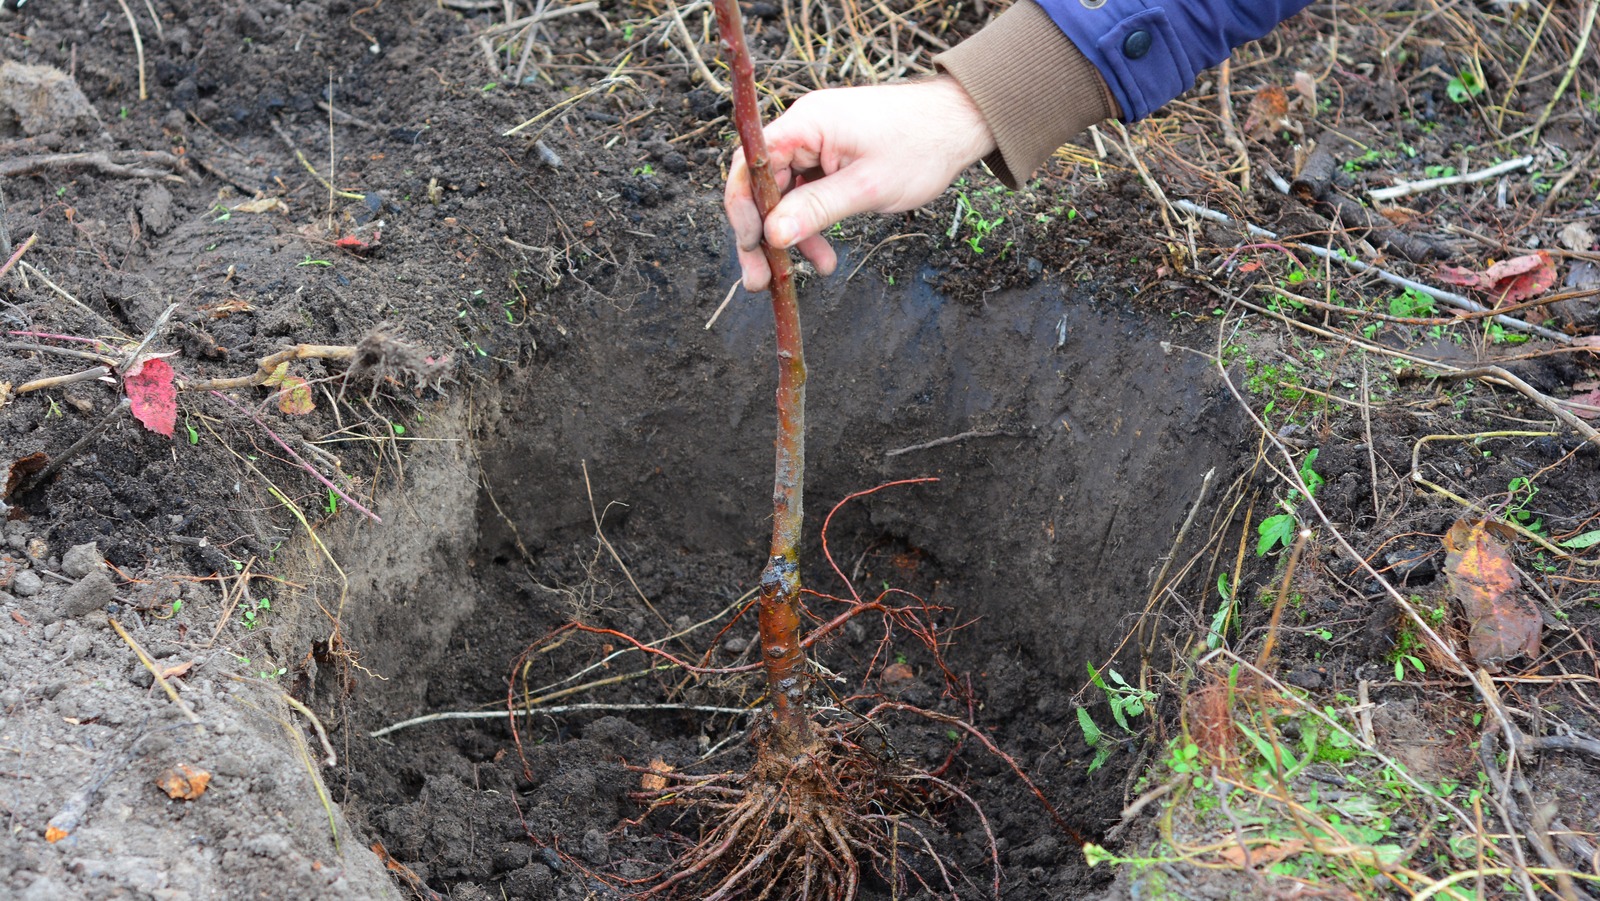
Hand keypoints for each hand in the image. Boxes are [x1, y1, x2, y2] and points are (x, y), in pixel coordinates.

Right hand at [723, 75, 995, 291]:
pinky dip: (812, 225)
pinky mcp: (829, 156)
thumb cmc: (921, 146)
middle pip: (762, 184)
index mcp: (806, 123)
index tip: (751, 248)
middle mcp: (803, 129)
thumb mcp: (868, 187)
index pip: (751, 165)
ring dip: (790, 236)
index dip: (743, 208)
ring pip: (784, 195)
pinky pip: (806, 194)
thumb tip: (773, 236)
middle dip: (762, 234)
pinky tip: (824, 256)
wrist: (958, 123)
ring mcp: (815, 143)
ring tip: (803, 274)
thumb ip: (817, 210)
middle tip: (760, 280)